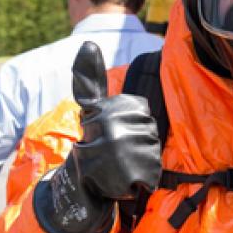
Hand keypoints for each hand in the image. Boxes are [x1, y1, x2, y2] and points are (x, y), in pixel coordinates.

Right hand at [32, 41, 160, 232]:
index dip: (133, 124)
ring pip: (152, 150)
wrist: (78, 188)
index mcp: (103, 110)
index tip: (115, 132)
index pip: (143, 112)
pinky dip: (144, 178)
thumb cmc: (89, 143)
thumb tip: (88, 45)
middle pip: (150, 131)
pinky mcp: (129, 175)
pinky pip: (153, 172)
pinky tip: (127, 180)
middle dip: (138, 143)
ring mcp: (119, 153)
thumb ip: (89, 78)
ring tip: (121, 166)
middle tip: (117, 153)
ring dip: (141, 161)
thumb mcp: (89, 108)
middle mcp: (110, 128)